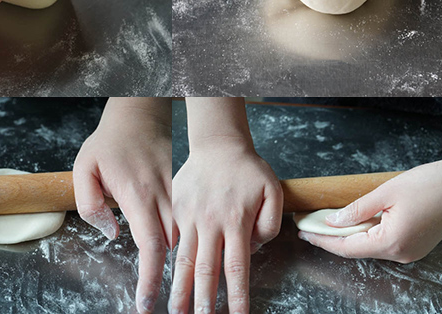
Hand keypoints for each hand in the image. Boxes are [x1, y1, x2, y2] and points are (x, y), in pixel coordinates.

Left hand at [73, 98, 171, 313]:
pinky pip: (186, 217)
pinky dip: (185, 235)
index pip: (150, 244)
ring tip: (177, 283)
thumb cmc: (107, 143)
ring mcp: (175, 190)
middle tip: (168, 305)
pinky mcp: (180, 186)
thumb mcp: (84, 169)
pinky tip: (182, 247)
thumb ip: (91, 205)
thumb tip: (111, 234)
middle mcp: (161, 195)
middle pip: (172, 244)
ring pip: (183, 232)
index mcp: (137, 195)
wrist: (138, 115)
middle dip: (172, 276)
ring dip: (180, 256)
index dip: (150, 277)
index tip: (147, 302)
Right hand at [169, 138, 282, 313]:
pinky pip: (174, 240)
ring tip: (175, 309)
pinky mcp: (177, 210)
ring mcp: (190, 217)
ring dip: (180, 287)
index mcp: (236, 220)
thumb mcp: (273, 191)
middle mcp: (210, 222)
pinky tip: (168, 278)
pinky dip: (171, 261)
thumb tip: (252, 248)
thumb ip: (270, 224)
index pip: (237, 267)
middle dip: (203, 300)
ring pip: (185, 259)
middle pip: (206, 269)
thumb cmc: (248, 169)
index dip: (237, 296)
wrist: (218, 145)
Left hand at [298, 150, 441, 262]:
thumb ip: (356, 209)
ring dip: (349, 234)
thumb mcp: (385, 192)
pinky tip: (355, 221)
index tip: (304, 232)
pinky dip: (366, 232)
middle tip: (310, 224)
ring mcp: (411, 251)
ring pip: (370, 246)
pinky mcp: (416, 245)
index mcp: (393, 242)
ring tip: (327, 221)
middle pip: (357, 249)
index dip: (323, 240)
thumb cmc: (430, 183)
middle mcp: (402, 253)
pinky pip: (384, 242)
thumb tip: (332, 221)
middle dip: (332, 237)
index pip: (347, 248)